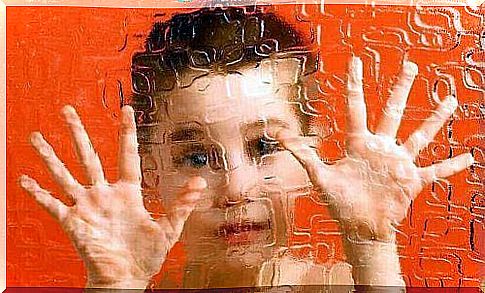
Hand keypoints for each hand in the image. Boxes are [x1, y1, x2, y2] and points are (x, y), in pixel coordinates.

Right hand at [19, 105, 206, 288]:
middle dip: (78, 133)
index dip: (126, 132)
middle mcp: (104, 194)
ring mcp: (87, 207)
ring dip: (50, 157)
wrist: (127, 280)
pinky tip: (23, 180)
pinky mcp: (73, 223)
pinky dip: (38, 194)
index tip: (126, 109)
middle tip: (67, 110)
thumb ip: (181, 205)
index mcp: (128, 192)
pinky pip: (52, 205)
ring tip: (36, 138)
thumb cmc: (147, 256)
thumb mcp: (169, 229)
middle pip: (88, 157)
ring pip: (65, 176)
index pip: (126, 155)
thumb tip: (199, 183)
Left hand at [277, 57, 473, 242]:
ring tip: (449, 100)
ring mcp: (398, 163)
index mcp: (358, 144)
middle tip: (411, 66)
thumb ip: (303, 155)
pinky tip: (469, 158)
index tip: (356, 63)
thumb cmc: (339, 203)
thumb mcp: (319, 176)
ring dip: (435, 119)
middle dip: (401, 89)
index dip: (355, 85)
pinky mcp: (411, 181)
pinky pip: (435, 171)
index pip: (357, 108)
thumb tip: (280, 137)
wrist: (359, 228)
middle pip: (393, 112)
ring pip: (420, 135)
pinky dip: (451, 166)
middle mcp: (380, 148)